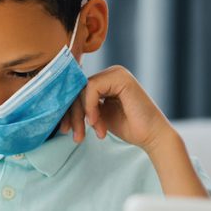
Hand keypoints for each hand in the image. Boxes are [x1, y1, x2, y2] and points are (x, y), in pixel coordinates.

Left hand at [59, 65, 173, 151]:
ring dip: (80, 115)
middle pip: (77, 90)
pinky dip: (90, 107)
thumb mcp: (98, 115)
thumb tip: (59, 105)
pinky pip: (92, 88)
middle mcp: (110, 74)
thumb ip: (84, 106)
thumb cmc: (128, 127)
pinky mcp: (121, 77)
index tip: (64, 130)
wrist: (152, 136)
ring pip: (82, 90)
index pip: (77, 92)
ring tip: (86, 134)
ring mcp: (116, 73)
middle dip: (72, 115)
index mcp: (105, 81)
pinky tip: (96, 123)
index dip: (68, 111)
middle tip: (74, 135)